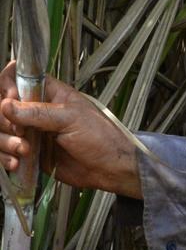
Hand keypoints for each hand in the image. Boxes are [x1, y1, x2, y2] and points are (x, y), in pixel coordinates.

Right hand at [0, 61, 142, 197]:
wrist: (110, 169)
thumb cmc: (102, 138)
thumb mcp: (71, 119)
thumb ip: (38, 112)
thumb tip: (7, 105)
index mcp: (50, 94)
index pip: (17, 80)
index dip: (8, 89)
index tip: (10, 102)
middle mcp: (36, 111)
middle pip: (2, 108)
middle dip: (5, 122)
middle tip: (21, 132)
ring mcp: (31, 133)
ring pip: (2, 131)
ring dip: (5, 142)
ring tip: (25, 151)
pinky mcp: (29, 153)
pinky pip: (5, 152)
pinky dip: (5, 157)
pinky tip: (16, 163)